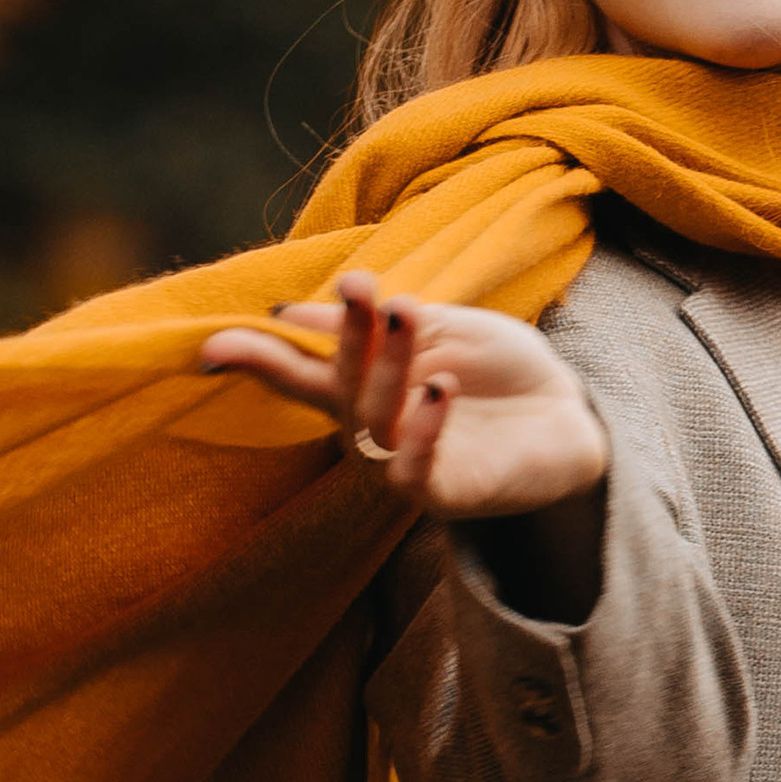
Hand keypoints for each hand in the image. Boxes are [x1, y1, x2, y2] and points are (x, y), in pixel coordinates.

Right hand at [199, 268, 609, 521]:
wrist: (571, 412)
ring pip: (372, 422)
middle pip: (338, 387)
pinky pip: (414, 472)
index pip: (299, 374)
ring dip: (386, 366)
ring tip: (409, 315)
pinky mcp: (443, 494)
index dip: (255, 361)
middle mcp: (372, 431)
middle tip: (366, 287)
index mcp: (363, 387)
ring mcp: (404, 466)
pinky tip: (438, 391)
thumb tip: (287, 311)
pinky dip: (421, 431)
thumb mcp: (437, 329)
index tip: (210, 347)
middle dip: (347, 335)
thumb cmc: (499, 370)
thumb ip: (374, 322)